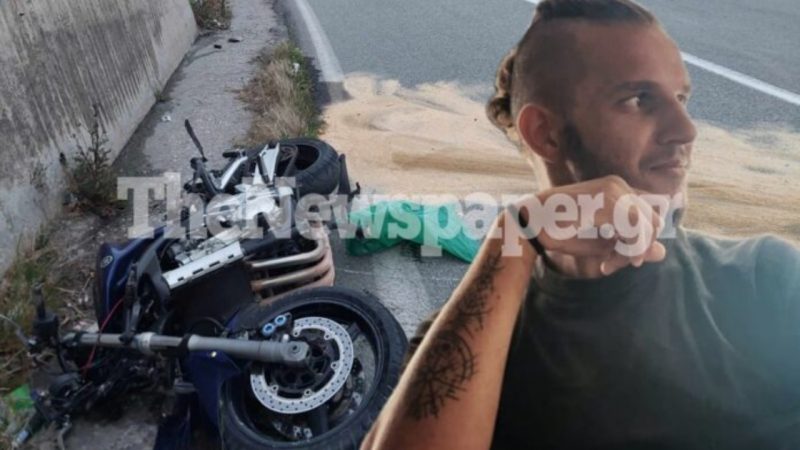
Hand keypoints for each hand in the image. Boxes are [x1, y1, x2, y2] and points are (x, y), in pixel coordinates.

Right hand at [510, 175, 666, 274]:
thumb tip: (662, 253)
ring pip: (646, 229)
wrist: (528, 224)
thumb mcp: (601, 242)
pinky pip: (634, 233)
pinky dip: (624, 254)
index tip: (619, 259)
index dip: (641, 242)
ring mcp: (615, 190)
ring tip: (608, 266)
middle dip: (638, 249)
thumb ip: (631, 245)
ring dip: (631, 254)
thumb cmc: (559, 231)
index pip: (651, 217)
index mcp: (619, 189)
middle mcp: (620, 185)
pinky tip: (605, 264)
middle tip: (614, 265)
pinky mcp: (608, 202)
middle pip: (653, 223)